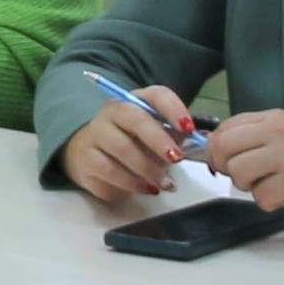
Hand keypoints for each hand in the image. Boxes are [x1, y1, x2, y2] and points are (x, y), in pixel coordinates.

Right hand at [61, 88, 190, 206]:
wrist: (89, 155)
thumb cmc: (131, 143)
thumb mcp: (155, 136)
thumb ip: (175, 136)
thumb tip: (198, 141)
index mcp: (135, 101)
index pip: (155, 95)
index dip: (174, 109)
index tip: (188, 128)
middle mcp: (111, 113)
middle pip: (134, 118)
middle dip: (159, 139)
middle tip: (177, 159)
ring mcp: (94, 135)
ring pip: (122, 148)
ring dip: (148, 168)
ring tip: (166, 184)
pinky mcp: (85, 160)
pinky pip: (110, 172)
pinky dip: (133, 183)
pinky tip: (148, 189)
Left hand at [202, 111, 283, 226]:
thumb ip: (255, 140)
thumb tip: (217, 153)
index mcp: (273, 119)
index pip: (226, 127)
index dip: (216, 149)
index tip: (224, 163)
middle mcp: (277, 130)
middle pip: (224, 146)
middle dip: (225, 166)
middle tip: (244, 178)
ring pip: (238, 171)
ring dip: (247, 186)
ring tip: (268, 186)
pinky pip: (260, 195)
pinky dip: (268, 202)